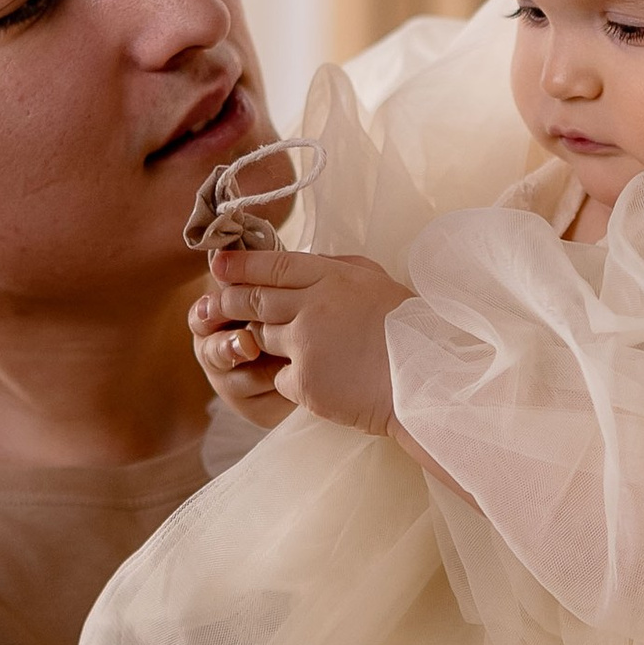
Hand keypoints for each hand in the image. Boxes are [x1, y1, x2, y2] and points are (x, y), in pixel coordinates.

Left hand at [191, 244, 411, 434]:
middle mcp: (312, 306)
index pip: (274, 265)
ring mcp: (305, 344)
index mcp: (334, 277)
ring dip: (269, 343)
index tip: (218, 265)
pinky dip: (293, 381)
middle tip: (213, 304)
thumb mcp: (378, 284)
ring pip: (263, 338)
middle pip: (255, 300)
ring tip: (299, 351)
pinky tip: (324, 384)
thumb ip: (340, 269)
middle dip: (230, 301)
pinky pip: (280, 378)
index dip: (241, 266)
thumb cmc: (413, 332)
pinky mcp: (304, 381)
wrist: (429, 380)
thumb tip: (308, 261)